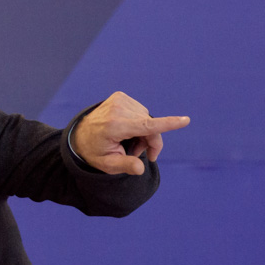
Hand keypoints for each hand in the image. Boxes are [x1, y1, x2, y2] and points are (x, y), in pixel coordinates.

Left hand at [72, 91, 189, 174]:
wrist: (79, 135)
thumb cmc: (95, 152)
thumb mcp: (107, 165)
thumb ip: (125, 166)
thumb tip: (140, 168)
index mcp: (114, 127)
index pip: (146, 126)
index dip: (167, 124)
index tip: (185, 121)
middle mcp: (117, 110)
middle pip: (150, 126)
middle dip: (150, 142)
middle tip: (139, 154)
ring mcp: (119, 100)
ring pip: (147, 118)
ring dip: (144, 132)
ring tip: (129, 142)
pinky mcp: (120, 96)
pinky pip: (141, 111)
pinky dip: (139, 122)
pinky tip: (127, 130)